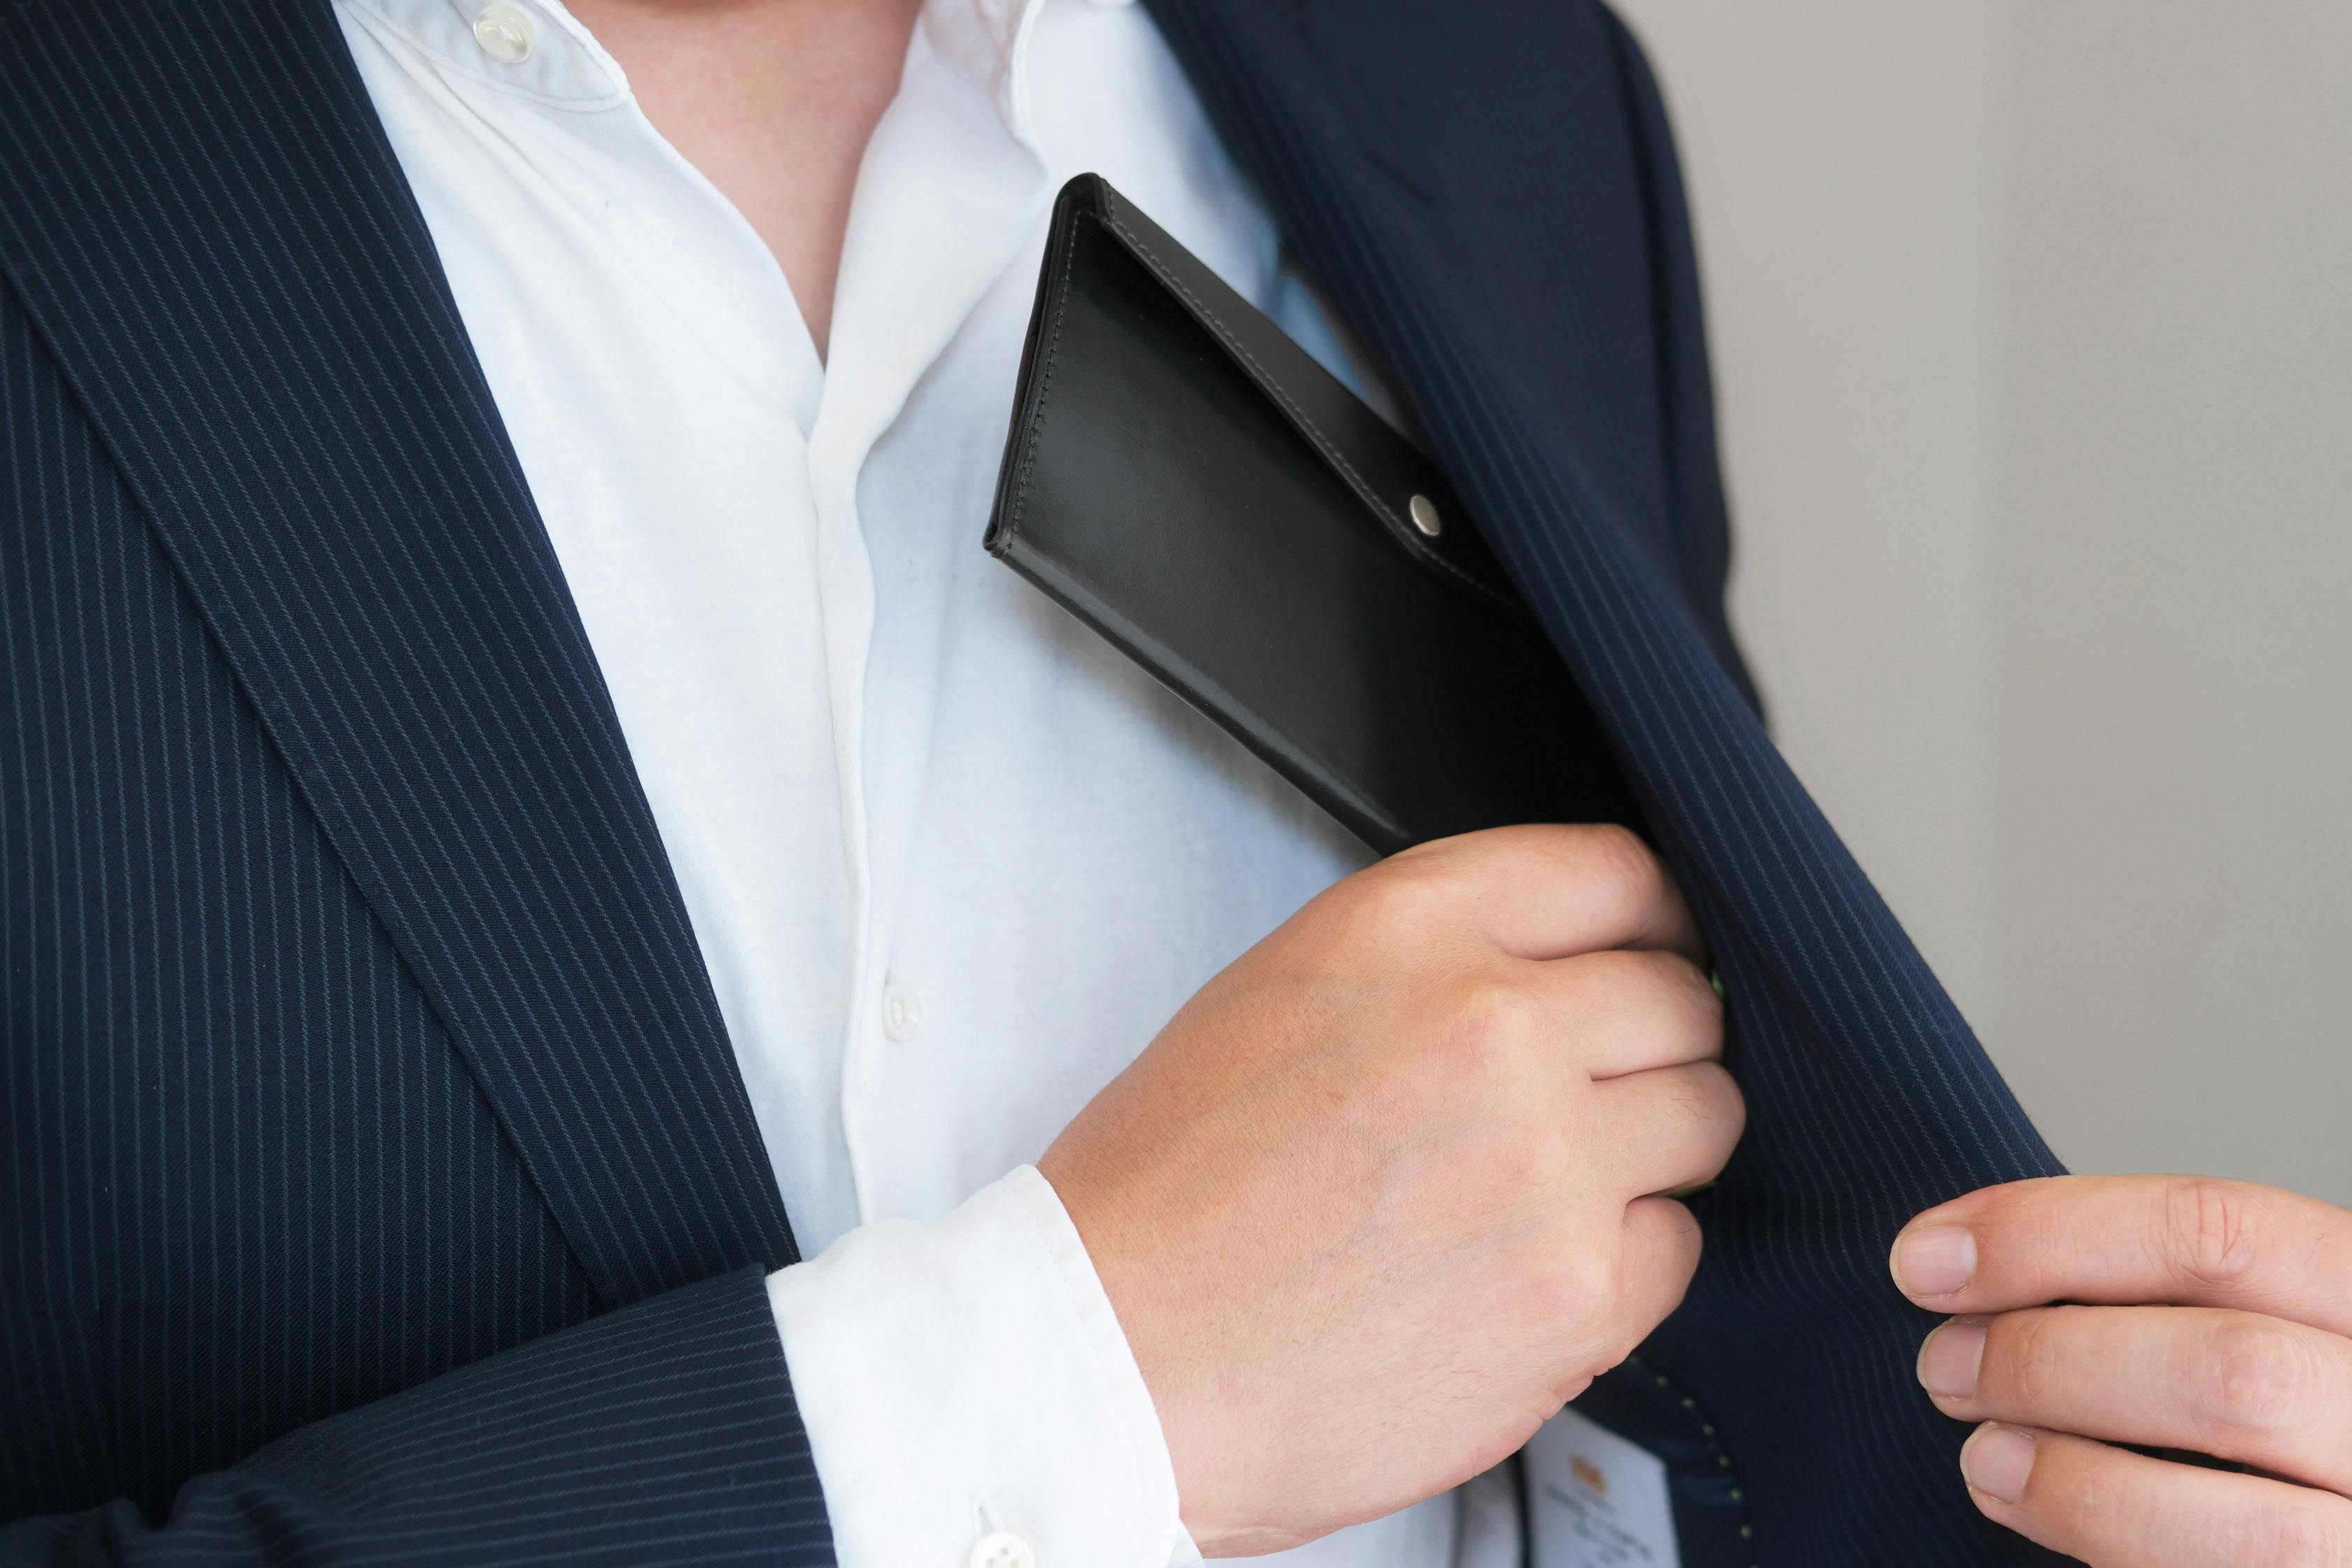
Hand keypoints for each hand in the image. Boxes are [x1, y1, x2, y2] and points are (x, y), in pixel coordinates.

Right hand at [1039, 824, 1742, 1556]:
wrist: (1109, 1361)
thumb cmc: (1168, 1189)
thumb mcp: (1282, 991)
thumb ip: (1437, 960)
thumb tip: (1572, 966)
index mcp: (1407, 926)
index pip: (1619, 874)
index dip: (1648, 924)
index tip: (1649, 958)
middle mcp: (1492, 1023)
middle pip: (1682, 998)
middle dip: (1647, 1044)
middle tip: (1588, 1093)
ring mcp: (1547, 1160)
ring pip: (1705, 1116)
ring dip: (1647, 1148)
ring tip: (1548, 1187)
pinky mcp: (1576, 1293)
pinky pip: (1680, 1245)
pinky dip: (1625, 1258)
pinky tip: (1526, 1268)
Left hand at [1892, 1175, 2351, 1565]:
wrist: (2328, 1524)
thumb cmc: (2281, 1423)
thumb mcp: (2253, 1321)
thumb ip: (2155, 1297)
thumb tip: (1969, 1262)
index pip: (2218, 1230)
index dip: (2049, 1232)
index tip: (1929, 1255)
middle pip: (2228, 1364)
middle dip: (2052, 1359)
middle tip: (1946, 1364)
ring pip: (2250, 1512)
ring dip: (2079, 1476)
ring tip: (1982, 1457)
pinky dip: (2113, 1540)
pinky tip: (2033, 1513)